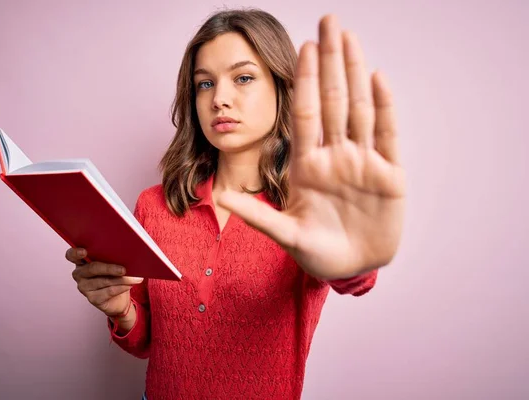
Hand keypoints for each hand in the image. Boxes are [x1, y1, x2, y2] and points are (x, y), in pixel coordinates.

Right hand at [66, 248, 142, 317]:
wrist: (118, 298)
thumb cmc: (114, 275)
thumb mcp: (112, 263)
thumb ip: (111, 256)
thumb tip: (125, 253)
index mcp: (81, 261)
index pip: (71, 255)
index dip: (76, 253)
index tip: (84, 251)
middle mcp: (79, 274)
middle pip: (93, 268)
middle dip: (110, 268)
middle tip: (124, 269)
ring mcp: (84, 287)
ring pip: (103, 281)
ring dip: (121, 279)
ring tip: (134, 278)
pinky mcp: (92, 299)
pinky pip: (108, 291)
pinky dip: (121, 287)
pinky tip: (130, 285)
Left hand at [218, 15, 405, 279]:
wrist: (352, 269)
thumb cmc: (317, 253)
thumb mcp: (286, 235)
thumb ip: (257, 216)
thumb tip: (220, 199)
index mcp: (307, 166)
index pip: (305, 114)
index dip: (305, 81)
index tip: (301, 47)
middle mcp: (334, 156)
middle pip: (333, 100)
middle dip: (330, 61)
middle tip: (329, 20)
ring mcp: (362, 163)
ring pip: (359, 108)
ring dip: (355, 72)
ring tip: (350, 38)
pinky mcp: (389, 176)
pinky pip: (386, 135)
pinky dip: (383, 108)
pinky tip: (377, 79)